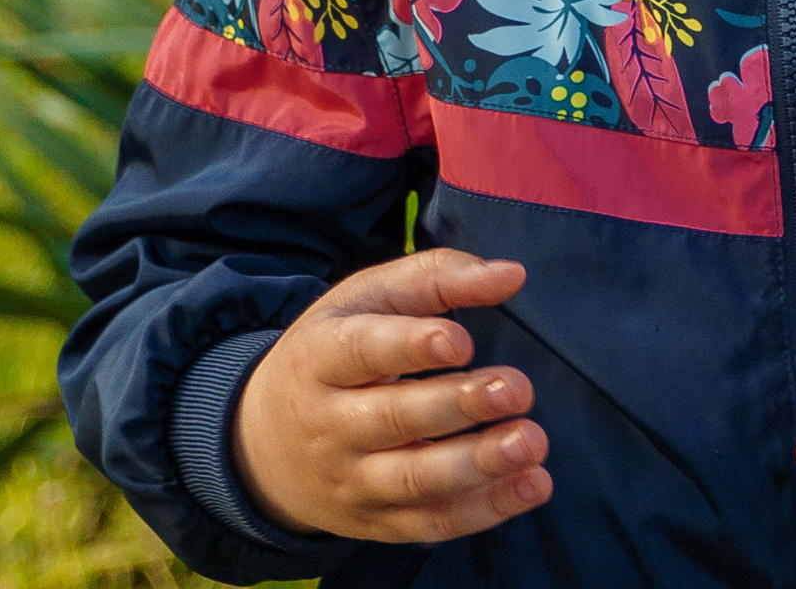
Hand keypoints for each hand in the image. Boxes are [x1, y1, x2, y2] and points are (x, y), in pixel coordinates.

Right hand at [231, 251, 548, 542]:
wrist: (263, 444)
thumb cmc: (334, 351)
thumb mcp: (366, 299)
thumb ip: (438, 277)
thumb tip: (513, 274)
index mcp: (320, 357)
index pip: (360, 351)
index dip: (410, 346)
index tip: (462, 341)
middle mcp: (329, 425)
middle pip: (394, 419)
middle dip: (459, 405)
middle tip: (517, 389)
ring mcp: (351, 480)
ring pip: (414, 480)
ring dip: (478, 465)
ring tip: (531, 441)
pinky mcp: (376, 521)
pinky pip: (430, 522)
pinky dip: (484, 510)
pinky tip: (532, 485)